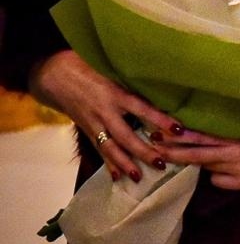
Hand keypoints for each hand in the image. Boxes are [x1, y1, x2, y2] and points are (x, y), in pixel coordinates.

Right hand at [29, 51, 172, 180]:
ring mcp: (93, 123)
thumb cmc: (90, 66)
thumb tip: (164, 81)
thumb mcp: (113, 69)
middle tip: (161, 163)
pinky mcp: (86, 130)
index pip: (142, 109)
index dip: (160, 120)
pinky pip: (98, 149)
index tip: (179, 130)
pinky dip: (108, 164)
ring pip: (110, 148)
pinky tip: (117, 177)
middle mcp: (104, 112)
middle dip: (143, 151)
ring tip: (138, 177)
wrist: (56, 75)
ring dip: (125, 163)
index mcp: (115, 93)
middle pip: (126, 136)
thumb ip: (133, 79)